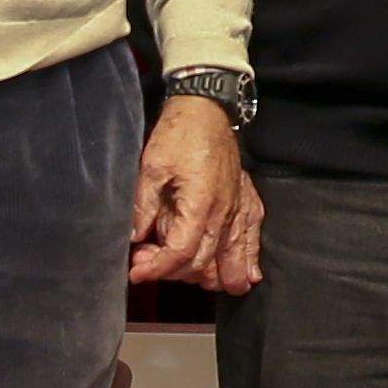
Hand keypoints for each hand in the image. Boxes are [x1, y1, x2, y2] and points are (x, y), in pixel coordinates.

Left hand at [133, 97, 262, 290]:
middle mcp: (225, 212)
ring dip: (210, 275)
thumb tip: (135, 237)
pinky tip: (247, 276)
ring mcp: (239, 208)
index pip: (181, 253)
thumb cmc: (181, 133)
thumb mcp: (152, 166)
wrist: (208, 109)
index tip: (136, 272)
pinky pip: (252, 239)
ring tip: (186, 277)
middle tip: (146, 260)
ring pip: (230, 258)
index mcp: (201, 204)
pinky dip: (248, 260)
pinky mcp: (246, 202)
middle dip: (172, 270)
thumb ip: (144, 206)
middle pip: (203, 262)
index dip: (157, 268)